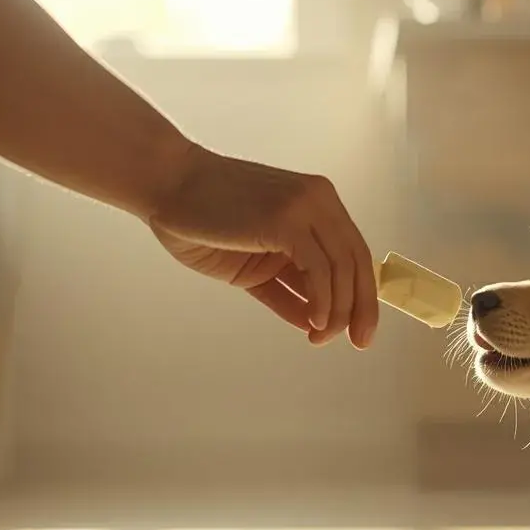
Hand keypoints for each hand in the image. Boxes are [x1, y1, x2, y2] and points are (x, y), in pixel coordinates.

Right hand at [147, 145, 378, 347]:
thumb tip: (314, 320)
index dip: (363, 295)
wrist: (166, 186)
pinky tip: (314, 321)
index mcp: (316, 206)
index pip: (354, 254)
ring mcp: (304, 206)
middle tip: (357, 342)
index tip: (360, 331)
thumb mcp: (254, 266)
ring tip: (321, 336)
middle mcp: (318, 201)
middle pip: (357, 261)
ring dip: (338, 311)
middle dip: (361, 308)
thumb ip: (287, 288)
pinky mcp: (286, 218)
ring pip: (342, 267)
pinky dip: (323, 299)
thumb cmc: (201, 221)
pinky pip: (319, 267)